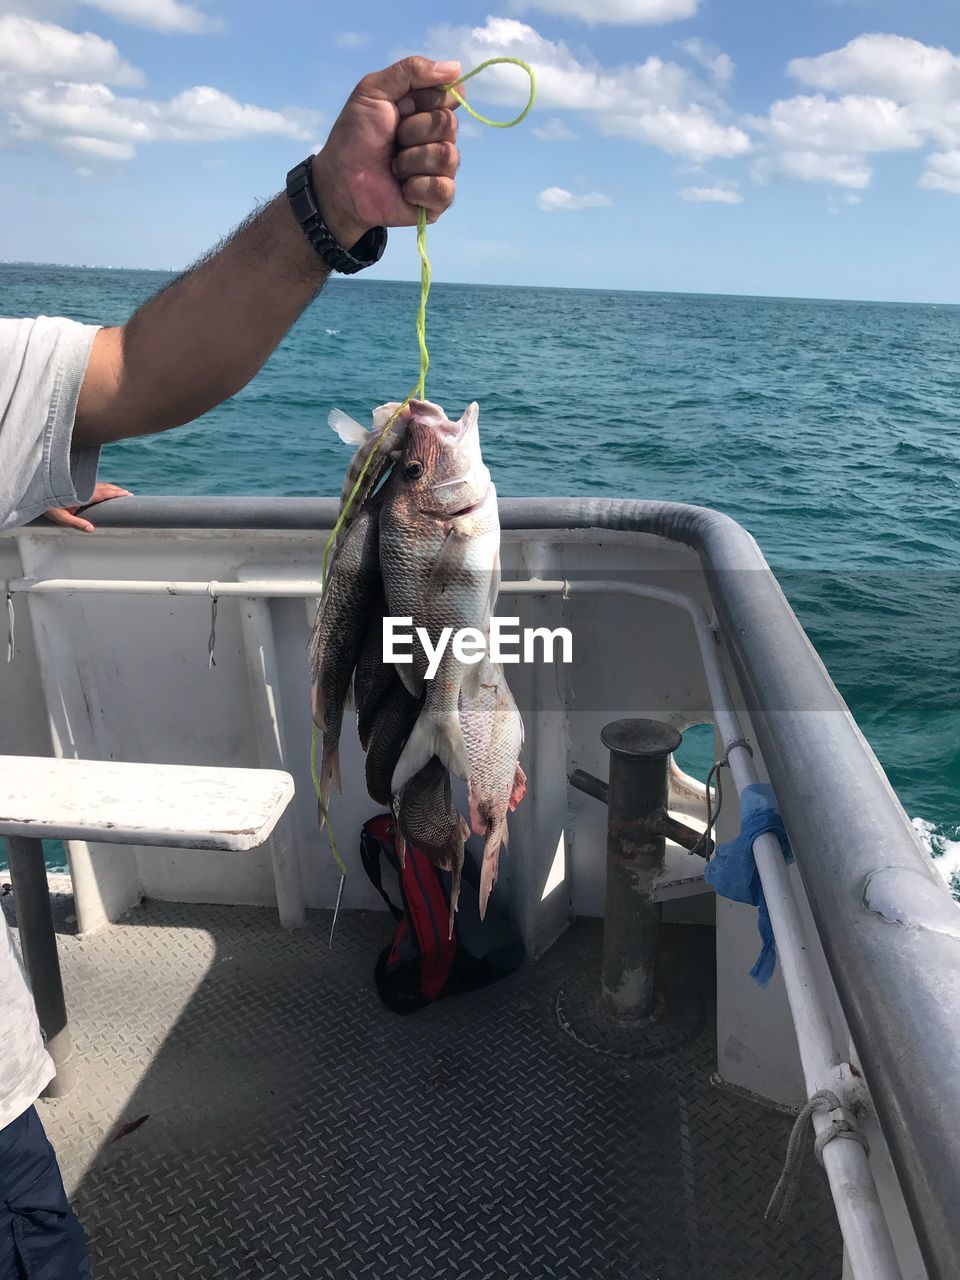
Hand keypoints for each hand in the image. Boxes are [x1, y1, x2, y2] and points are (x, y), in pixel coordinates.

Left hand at [45, 482, 131, 532]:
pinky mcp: (76, 485)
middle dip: (117, 490)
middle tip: (128, 494)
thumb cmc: (47, 506)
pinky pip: (93, 485)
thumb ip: (77, 523)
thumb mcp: (61, 518)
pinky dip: (102, 487)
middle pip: (104, 487)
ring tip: (119, 492)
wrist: (36, 493)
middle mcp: (82, 488)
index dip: (116, 493)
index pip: (103, 493)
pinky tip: (104, 490)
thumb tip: (91, 529)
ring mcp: (79, 485)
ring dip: (110, 488)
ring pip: (99, 485)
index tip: (127, 494)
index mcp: (82, 495)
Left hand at [311, 55, 462, 247]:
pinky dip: (417, 187)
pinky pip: (443, 189)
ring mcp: (440, 169)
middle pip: (449, 125)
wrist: (340, 181)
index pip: (452, 96)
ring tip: (393, 167)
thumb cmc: (355, 136)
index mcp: (427, 109)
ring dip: (412, 161)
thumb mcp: (374, 90)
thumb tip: (457, 68)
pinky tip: (402, 189)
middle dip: (413, 132)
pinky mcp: (438, 200)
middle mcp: (439, 137)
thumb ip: (411, 71)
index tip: (402, 107)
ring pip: (447, 157)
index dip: (426, 100)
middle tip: (393, 140)